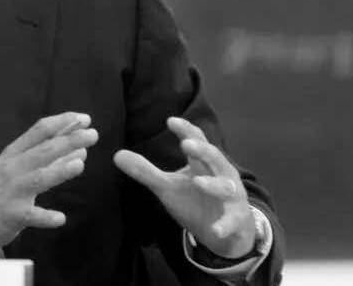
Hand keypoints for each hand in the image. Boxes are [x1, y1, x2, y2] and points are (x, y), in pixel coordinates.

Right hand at [0, 112, 97, 249]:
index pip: (39, 131)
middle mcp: (14, 168)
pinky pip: (31, 216)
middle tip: (92, 135)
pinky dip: (45, 216)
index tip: (84, 119)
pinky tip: (60, 218)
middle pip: (43, 151)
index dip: (63, 123)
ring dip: (59, 170)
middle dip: (68, 141)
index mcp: (15, 152)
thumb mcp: (20, 168)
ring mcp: (13, 191)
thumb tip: (80, 148)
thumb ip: (51, 159)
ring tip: (79, 164)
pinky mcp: (13, 214)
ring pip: (38, 178)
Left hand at [113, 116, 254, 257]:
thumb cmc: (196, 200)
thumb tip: (116, 155)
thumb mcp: (168, 186)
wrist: (226, 232)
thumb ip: (145, 171)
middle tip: (186, 144)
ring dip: (213, 185)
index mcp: (203, 164)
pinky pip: (232, 222)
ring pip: (225, 188)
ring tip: (197, 182)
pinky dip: (225, 225)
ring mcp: (231, 197)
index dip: (186, 131)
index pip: (196, 141)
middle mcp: (221, 175)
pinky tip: (216, 230)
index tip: (170, 121)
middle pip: (214, 158)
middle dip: (202, 151)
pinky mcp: (236, 220)